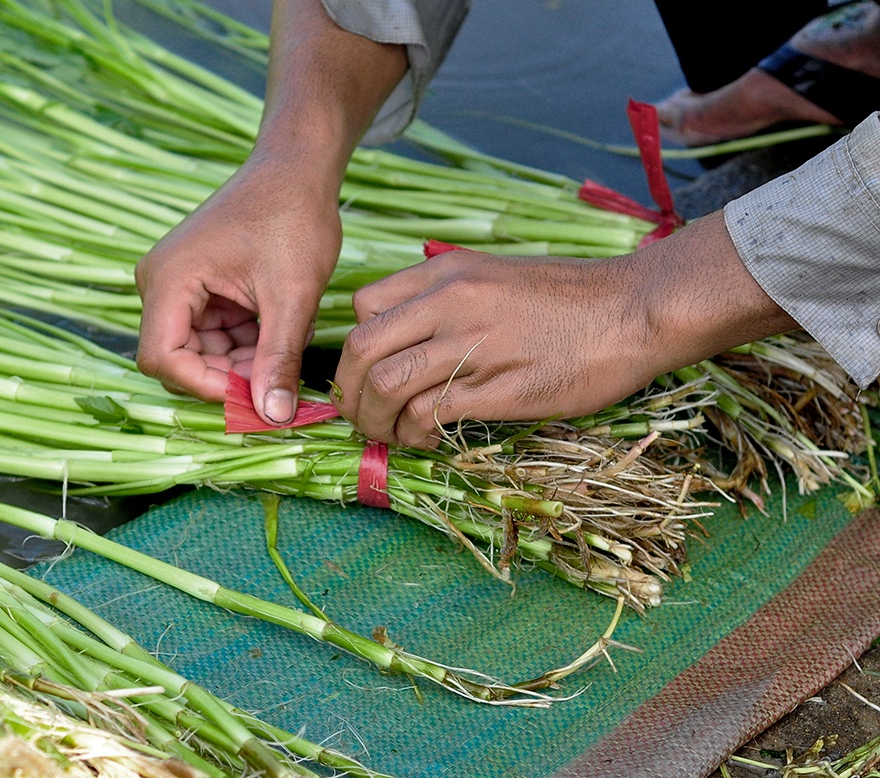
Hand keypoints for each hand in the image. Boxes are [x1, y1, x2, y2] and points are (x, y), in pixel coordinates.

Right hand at [135, 156, 339, 422]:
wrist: (298, 168)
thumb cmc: (293, 216)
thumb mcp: (292, 295)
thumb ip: (278, 358)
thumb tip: (274, 417)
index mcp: (170, 278)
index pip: (163, 358)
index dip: (206, 386)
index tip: (253, 396)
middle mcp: (161, 282)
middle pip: (179, 358)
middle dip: (227, 376)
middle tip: (278, 381)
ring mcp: (177, 284)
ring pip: (199, 350)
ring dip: (240, 361)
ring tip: (286, 345)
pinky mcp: (197, 286)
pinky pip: (212, 333)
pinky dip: (244, 343)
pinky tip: (278, 329)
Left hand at [331, 212, 795, 446]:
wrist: (634, 309)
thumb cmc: (571, 298)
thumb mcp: (497, 276)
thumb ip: (449, 300)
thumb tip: (411, 341)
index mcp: (446, 273)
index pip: (364, 306)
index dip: (355, 349)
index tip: (366, 375)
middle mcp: (448, 302)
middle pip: (362, 349)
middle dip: (349, 393)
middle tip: (362, 418)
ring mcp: (471, 344)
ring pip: (386, 385)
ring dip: (377, 421)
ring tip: (391, 436)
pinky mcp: (497, 386)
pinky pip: (428, 413)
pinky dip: (414, 434)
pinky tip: (428, 440)